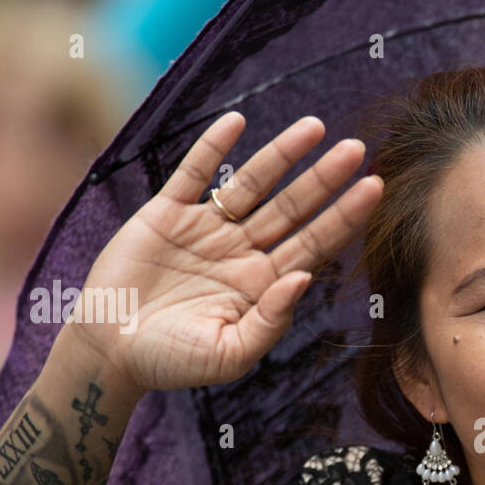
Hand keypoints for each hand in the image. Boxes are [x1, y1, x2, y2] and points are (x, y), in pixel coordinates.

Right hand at [68, 111, 382, 391]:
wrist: (110, 353)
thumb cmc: (173, 363)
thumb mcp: (230, 354)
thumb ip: (270, 322)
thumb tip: (304, 279)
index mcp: (263, 285)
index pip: (313, 245)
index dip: (344, 217)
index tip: (374, 189)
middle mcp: (242, 252)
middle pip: (292, 208)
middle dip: (324, 179)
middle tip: (357, 149)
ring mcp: (206, 230)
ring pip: (251, 184)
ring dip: (282, 155)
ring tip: (315, 126)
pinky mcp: (166, 215)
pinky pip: (193, 174)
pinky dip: (212, 148)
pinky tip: (237, 122)